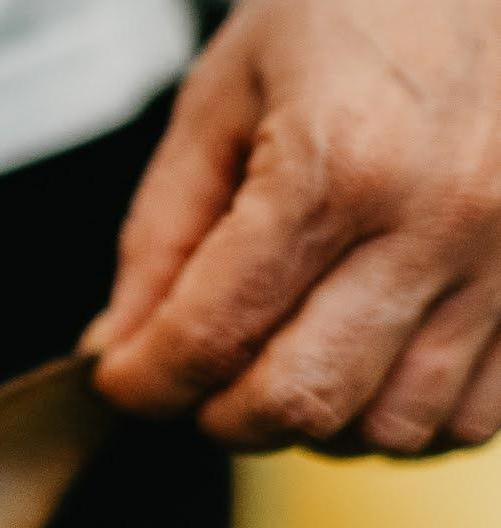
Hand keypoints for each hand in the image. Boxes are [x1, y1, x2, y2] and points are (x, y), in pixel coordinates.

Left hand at [87, 0, 500, 455]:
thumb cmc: (365, 5)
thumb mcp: (225, 94)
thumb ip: (162, 235)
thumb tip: (120, 348)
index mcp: (341, 164)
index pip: (211, 339)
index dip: (145, 384)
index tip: (124, 380)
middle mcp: (440, 221)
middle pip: (302, 402)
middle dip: (223, 416)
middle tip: (198, 379)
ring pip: (394, 427)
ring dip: (319, 424)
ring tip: (287, 362)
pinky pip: (477, 413)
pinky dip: (410, 415)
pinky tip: (371, 363)